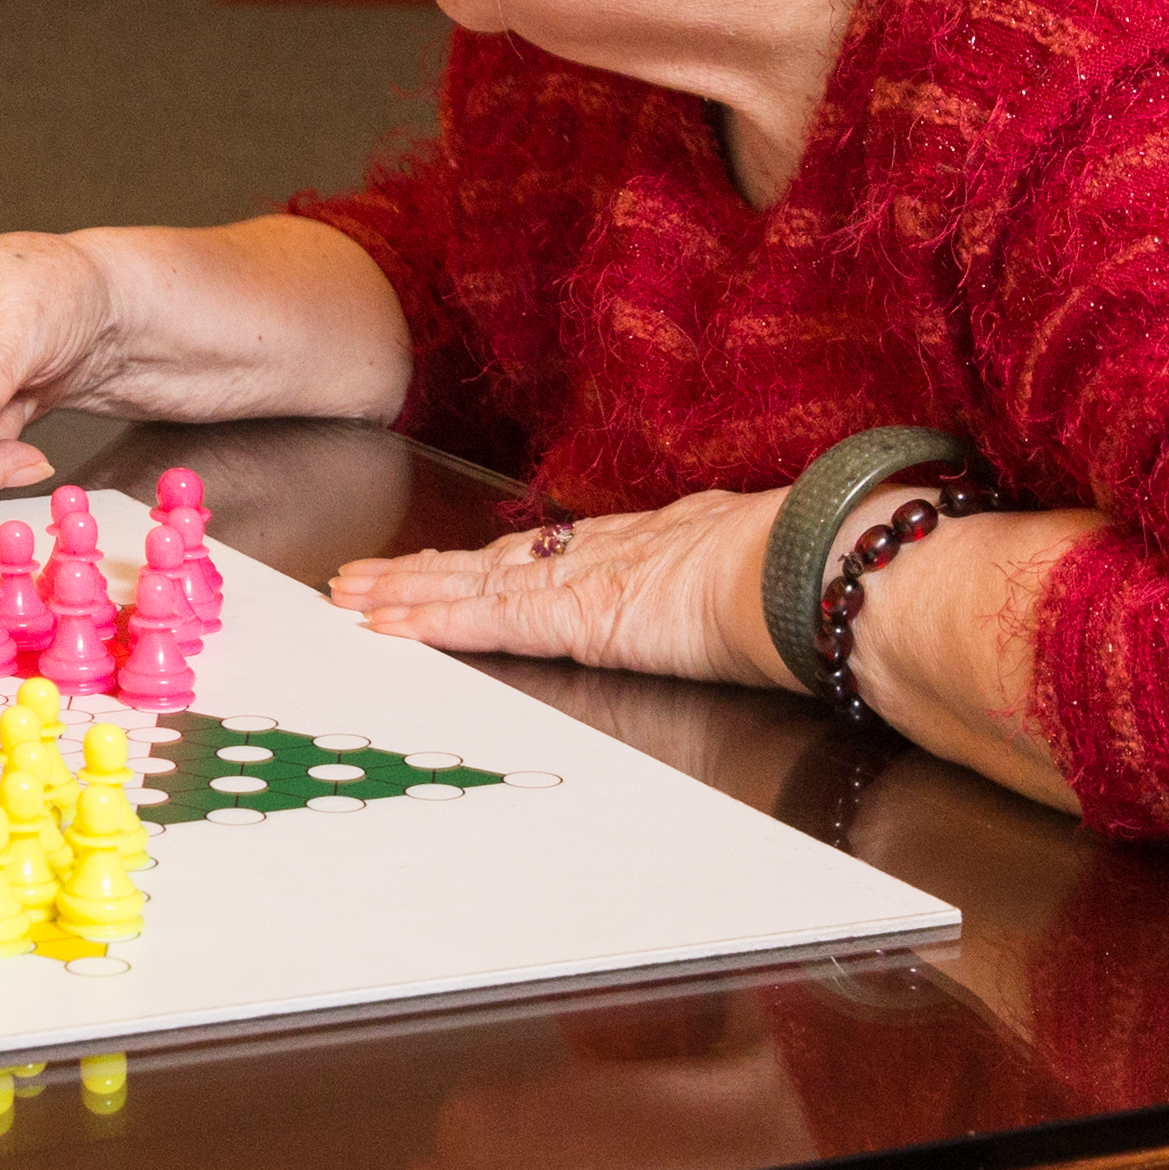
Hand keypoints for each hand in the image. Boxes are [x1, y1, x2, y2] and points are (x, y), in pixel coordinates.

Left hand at [325, 488, 790, 690]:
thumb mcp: (762, 568)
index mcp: (649, 543)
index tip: (446, 562)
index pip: (548, 552)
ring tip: (351, 596)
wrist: (817, 571)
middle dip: (423, 571)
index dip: (488, 559)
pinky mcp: (574, 615)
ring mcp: (583, 579)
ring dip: (406, 593)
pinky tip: (388, 627)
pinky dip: (432, 622)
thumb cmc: (809, 574)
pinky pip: (486, 620)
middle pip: (490, 560)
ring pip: (471, 583)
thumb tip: (756, 592)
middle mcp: (602, 551)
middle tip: (362, 576)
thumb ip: (737, 583)